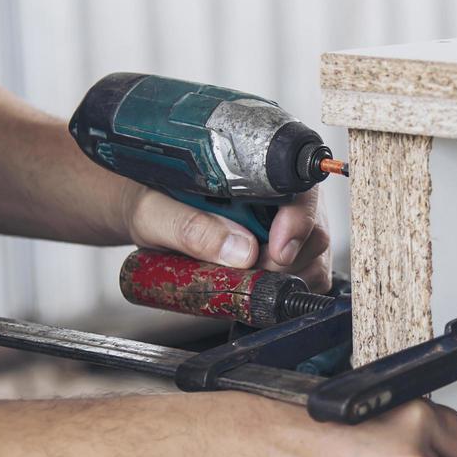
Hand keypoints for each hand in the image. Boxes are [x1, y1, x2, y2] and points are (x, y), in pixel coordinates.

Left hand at [122, 184, 331, 290]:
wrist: (142, 214)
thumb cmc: (147, 200)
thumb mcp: (155, 212)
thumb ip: (191, 227)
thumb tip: (240, 250)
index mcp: (255, 168)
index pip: (301, 190)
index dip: (298, 220)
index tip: (276, 250)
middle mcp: (279, 194)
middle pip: (314, 228)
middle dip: (287, 259)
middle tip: (249, 271)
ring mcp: (285, 225)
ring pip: (314, 255)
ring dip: (287, 276)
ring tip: (245, 277)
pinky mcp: (284, 254)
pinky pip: (308, 275)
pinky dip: (290, 288)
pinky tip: (258, 286)